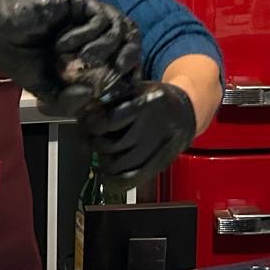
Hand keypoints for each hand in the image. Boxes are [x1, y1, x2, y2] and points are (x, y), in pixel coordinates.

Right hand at [0, 0, 136, 113]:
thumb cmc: (20, 59)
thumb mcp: (48, 90)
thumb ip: (70, 99)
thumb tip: (92, 96)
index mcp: (92, 46)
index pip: (126, 53)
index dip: (129, 71)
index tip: (120, 89)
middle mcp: (94, 26)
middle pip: (132, 37)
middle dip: (127, 59)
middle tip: (113, 75)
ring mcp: (86, 11)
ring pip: (119, 26)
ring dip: (103, 49)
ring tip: (81, 61)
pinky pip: (99, 17)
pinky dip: (85, 36)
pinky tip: (62, 45)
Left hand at [79, 80, 195, 183]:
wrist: (186, 110)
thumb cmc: (155, 99)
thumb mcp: (136, 89)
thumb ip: (113, 99)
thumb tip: (84, 116)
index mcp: (148, 101)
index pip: (112, 118)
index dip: (93, 125)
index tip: (86, 124)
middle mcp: (156, 124)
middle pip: (114, 144)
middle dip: (96, 144)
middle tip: (91, 139)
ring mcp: (160, 146)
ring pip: (122, 164)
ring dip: (104, 162)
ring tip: (101, 154)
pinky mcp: (162, 162)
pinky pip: (134, 178)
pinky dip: (116, 181)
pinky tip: (107, 176)